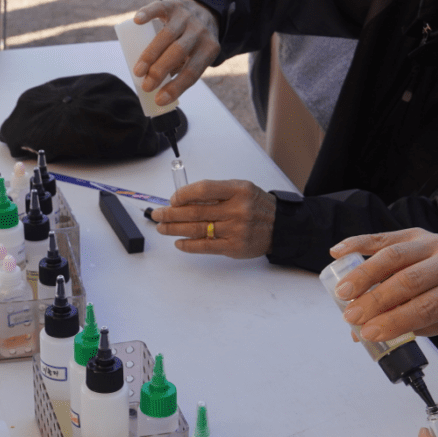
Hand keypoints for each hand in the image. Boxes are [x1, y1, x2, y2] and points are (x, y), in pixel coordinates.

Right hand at [131, 0, 222, 106]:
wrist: (203, 11)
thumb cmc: (194, 43)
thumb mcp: (197, 57)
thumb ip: (181, 71)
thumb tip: (158, 92)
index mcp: (209, 49)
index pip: (193, 72)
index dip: (176, 87)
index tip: (159, 100)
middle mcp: (199, 31)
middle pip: (178, 52)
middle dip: (160, 71)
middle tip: (145, 85)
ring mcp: (186, 17)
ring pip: (167, 35)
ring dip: (150, 54)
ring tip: (138, 71)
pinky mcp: (173, 4)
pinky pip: (158, 8)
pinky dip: (147, 13)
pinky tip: (137, 21)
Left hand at [150, 180, 274, 257]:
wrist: (280, 226)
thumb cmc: (256, 206)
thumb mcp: (241, 189)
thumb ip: (216, 192)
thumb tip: (183, 199)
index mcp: (238, 190)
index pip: (203, 189)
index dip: (184, 194)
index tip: (172, 199)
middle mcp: (237, 209)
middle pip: (196, 211)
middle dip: (171, 213)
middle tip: (157, 215)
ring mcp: (236, 229)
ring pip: (197, 229)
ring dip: (175, 229)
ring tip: (162, 228)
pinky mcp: (234, 247)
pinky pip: (206, 246)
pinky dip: (189, 245)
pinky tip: (178, 242)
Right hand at [329, 226, 437, 341]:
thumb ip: (407, 326)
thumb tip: (360, 335)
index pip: (427, 306)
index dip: (395, 320)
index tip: (368, 332)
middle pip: (408, 280)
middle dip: (375, 300)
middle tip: (350, 316)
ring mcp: (432, 242)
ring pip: (394, 256)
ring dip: (363, 275)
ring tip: (342, 292)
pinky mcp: (414, 233)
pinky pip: (384, 237)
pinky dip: (358, 243)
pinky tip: (338, 252)